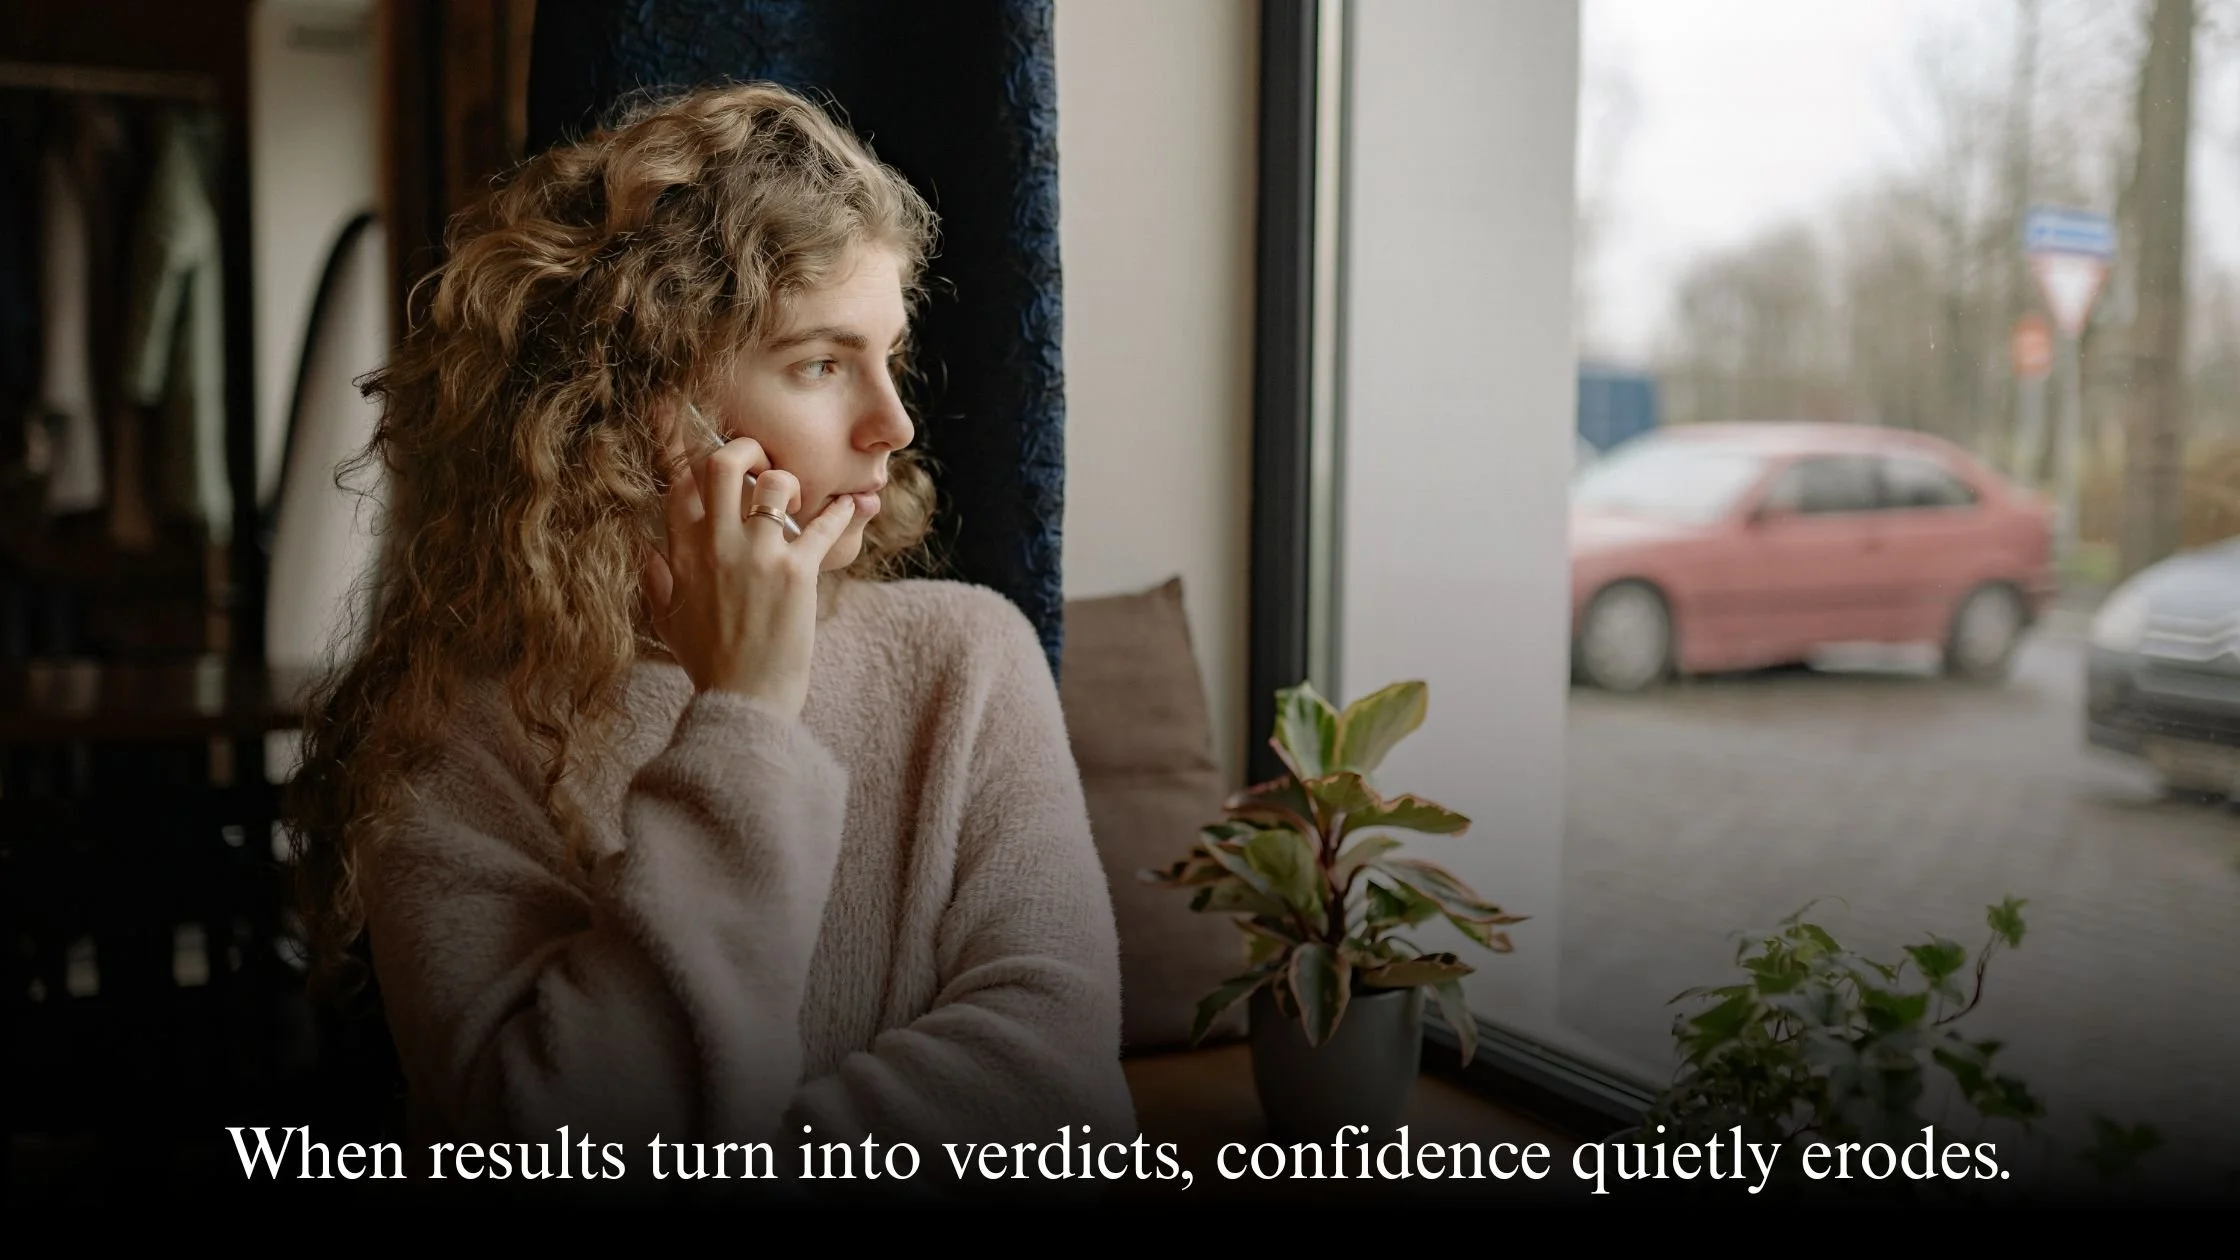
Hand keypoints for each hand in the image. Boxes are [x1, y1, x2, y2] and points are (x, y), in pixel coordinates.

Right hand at [641, 436, 857, 716]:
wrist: (744, 702)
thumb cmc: (709, 665)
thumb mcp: (668, 623)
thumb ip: (657, 582)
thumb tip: (649, 553)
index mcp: (681, 554)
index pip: (681, 483)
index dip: (694, 456)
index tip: (716, 455)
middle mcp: (715, 545)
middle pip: (723, 463)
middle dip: (746, 448)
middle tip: (762, 459)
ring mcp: (757, 556)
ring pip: (775, 482)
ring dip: (792, 484)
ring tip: (800, 503)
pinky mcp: (797, 573)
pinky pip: (824, 525)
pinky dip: (843, 512)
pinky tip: (853, 506)